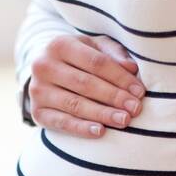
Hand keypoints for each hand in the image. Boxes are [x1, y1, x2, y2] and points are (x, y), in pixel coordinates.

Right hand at [28, 34, 145, 138]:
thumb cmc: (78, 59)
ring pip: (75, 104)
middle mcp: (44, 66)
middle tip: (135, 109)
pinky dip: (81, 128)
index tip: (139, 91)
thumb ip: (113, 54)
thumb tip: (131, 68)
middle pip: (85, 83)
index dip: (119, 77)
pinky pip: (62, 123)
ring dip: (102, 114)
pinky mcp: (37, 112)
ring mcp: (38, 91)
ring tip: (124, 121)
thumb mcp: (94, 48)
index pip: (96, 62)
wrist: (46, 74)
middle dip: (113, 97)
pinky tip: (100, 131)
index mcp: (60, 44)